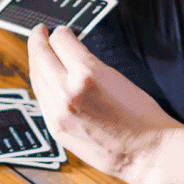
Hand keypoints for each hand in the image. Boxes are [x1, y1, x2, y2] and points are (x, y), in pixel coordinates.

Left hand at [28, 24, 182, 183]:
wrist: (147, 152)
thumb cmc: (142, 117)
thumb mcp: (117, 77)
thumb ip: (87, 64)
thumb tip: (70, 53)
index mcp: (86, 74)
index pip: (60, 40)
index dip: (61, 32)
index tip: (61, 30)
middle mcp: (67, 92)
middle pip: (41, 57)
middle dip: (38, 41)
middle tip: (38, 32)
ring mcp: (58, 112)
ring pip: (36, 78)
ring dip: (36, 62)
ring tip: (38, 53)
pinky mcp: (56, 128)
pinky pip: (41, 99)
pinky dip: (40, 84)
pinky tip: (43, 79)